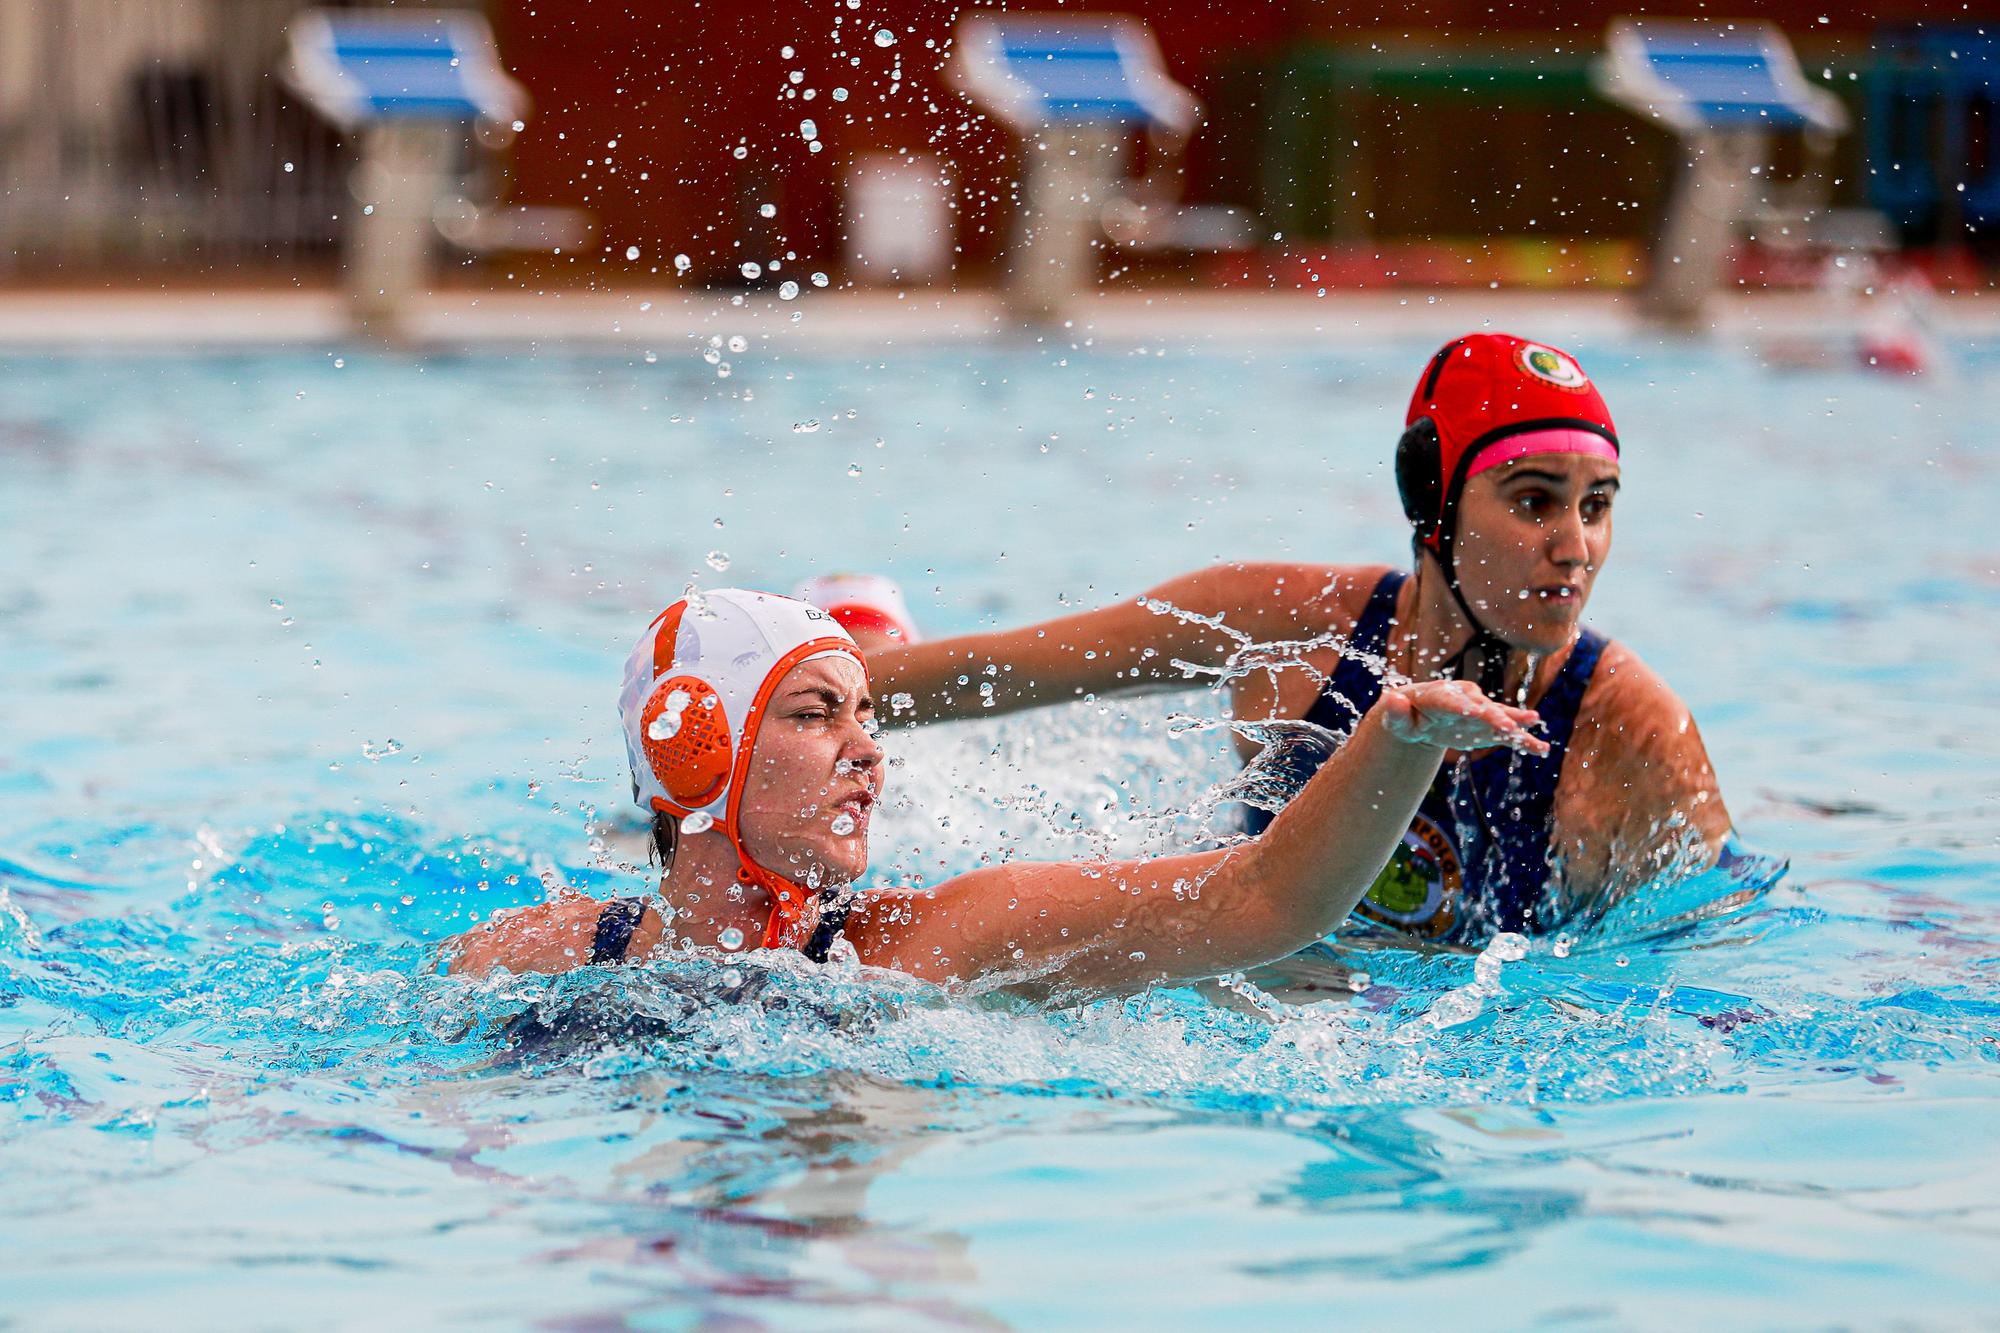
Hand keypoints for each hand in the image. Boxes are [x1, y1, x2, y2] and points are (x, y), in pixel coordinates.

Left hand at [1377, 680, 1548, 755]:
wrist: (1421, 719)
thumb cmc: (1405, 717)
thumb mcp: (1395, 717)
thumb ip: (1394, 711)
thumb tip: (1390, 698)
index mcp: (1441, 696)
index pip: (1454, 701)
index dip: (1465, 706)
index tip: (1478, 711)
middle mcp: (1465, 699)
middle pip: (1483, 707)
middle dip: (1495, 716)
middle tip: (1509, 727)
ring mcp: (1480, 713)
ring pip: (1502, 717)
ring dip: (1517, 723)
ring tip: (1535, 724)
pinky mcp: (1489, 728)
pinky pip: (1508, 734)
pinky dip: (1523, 740)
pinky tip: (1540, 748)